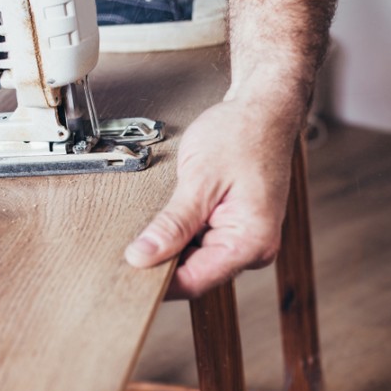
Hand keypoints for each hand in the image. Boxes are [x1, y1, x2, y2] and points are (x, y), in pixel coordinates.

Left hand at [124, 98, 300, 298]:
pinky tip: (168, 217)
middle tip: (128, 246)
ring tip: (150, 223)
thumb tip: (143, 256)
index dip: (158, 281)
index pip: (195, 281)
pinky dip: (180, 233)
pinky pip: (201, 242)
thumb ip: (173, 223)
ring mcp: (244, 238)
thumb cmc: (241, 134)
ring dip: (170, 245)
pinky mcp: (234, 227)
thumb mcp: (200, 178)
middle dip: (162, 261)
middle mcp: (253, 247)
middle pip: (195, 273)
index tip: (127, 272)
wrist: (263, 109)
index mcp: (251, 241)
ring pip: (195, 259)